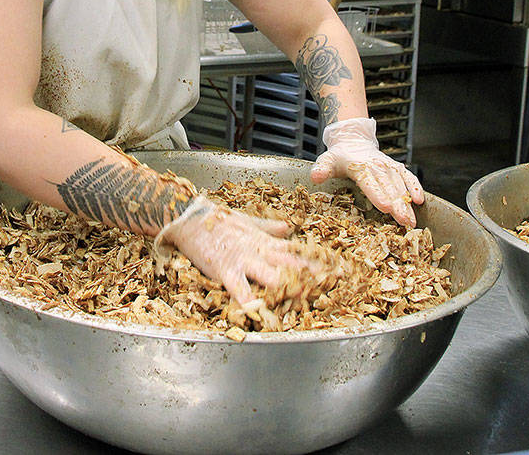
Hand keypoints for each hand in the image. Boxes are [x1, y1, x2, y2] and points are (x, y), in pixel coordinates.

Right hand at [154, 194, 323, 308]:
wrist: (190, 218)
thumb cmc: (218, 220)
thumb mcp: (247, 221)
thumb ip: (269, 227)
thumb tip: (288, 227)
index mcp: (266, 242)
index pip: (298, 251)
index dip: (318, 260)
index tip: (338, 266)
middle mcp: (260, 252)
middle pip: (292, 265)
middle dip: (313, 277)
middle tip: (334, 285)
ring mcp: (244, 261)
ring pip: (273, 277)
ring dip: (290, 290)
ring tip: (308, 301)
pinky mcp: (226, 270)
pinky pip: (240, 289)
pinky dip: (250, 301)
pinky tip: (260, 311)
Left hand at [312, 117, 424, 226]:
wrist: (353, 141)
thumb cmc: (339, 157)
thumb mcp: (326, 160)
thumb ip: (321, 169)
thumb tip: (315, 177)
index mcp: (359, 166)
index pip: (369, 182)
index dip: (378, 194)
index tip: (385, 207)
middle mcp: (376, 166)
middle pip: (388, 186)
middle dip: (397, 204)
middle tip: (404, 221)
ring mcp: (388, 166)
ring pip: (399, 184)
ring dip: (407, 202)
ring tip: (411, 220)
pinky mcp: (396, 167)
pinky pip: (408, 176)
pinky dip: (415, 186)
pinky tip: (420, 200)